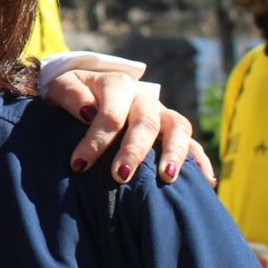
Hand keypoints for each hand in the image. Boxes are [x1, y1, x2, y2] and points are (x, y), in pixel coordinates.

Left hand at [45, 70, 214, 185]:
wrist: (85, 89)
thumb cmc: (71, 93)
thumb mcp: (61, 86)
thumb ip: (72, 95)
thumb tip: (88, 111)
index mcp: (118, 84)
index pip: (111, 114)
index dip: (95, 140)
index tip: (79, 165)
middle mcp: (145, 98)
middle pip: (146, 122)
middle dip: (134, 150)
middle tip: (120, 176)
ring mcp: (162, 113)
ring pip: (178, 128)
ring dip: (174, 153)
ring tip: (166, 178)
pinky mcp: (172, 130)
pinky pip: (192, 143)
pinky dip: (200, 161)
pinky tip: (206, 182)